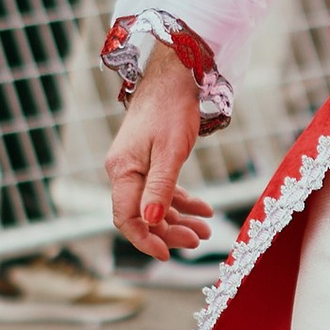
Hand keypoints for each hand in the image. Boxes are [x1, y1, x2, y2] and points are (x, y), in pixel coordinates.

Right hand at [105, 49, 216, 258]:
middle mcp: (124, 170)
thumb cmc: (172, 108)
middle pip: (142, 214)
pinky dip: (182, 201)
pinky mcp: (150, 160)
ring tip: (207, 231)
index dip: (145, 240)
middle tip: (199, 240)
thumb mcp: (170, 151)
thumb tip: (151, 222)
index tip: (167, 255)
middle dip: (170, 232)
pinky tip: (204, 210)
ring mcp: (137, 166)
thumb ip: (160, 187)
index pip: (126, 218)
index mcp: (122, 170)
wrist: (175, 74)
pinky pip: (163, 189)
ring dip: (180, 220)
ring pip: (155, 204)